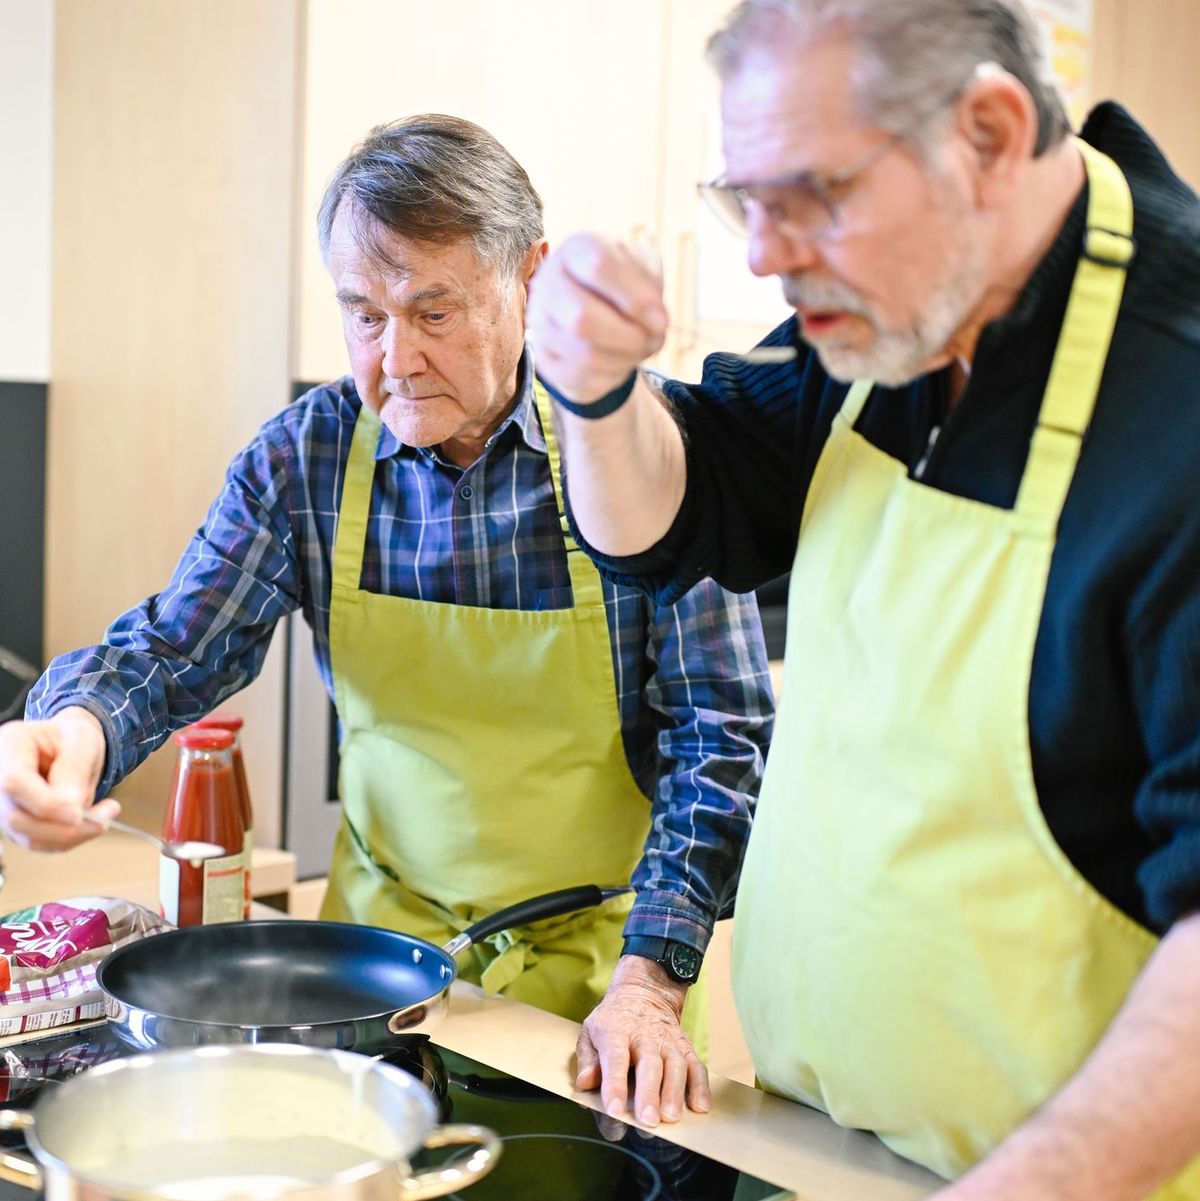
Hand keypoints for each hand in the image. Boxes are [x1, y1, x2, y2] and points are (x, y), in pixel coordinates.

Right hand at [0, 707, 115, 849]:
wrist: (68, 746)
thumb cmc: (72, 738)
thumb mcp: (82, 741)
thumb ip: (74, 771)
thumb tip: (71, 808)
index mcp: (10, 745)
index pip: (14, 782)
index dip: (45, 803)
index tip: (78, 814)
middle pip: (17, 816)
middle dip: (63, 826)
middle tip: (105, 818)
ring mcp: (5, 805)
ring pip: (28, 837)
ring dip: (71, 834)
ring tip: (104, 814)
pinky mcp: (18, 824)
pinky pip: (41, 843)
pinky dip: (69, 838)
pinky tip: (91, 822)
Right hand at [526, 233, 668, 404]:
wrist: (598, 317)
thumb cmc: (624, 289)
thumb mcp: (644, 273)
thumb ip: (651, 288)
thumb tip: (656, 321)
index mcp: (575, 250)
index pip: (598, 267)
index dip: (635, 298)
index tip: (661, 318)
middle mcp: (548, 283)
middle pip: (581, 319)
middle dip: (628, 337)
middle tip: (652, 340)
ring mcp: (540, 323)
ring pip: (584, 354)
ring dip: (625, 357)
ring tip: (640, 348)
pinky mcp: (545, 359)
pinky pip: (581, 377)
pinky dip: (611, 374)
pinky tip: (621, 360)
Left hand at [576, 954, 709, 1127]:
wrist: (644, 991)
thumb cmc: (613, 1021)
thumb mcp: (590, 1032)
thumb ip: (587, 1059)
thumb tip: (586, 1082)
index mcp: (616, 1031)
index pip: (615, 1058)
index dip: (614, 1085)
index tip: (615, 1111)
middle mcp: (645, 1035)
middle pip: (650, 1064)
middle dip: (649, 1094)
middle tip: (648, 1121)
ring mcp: (668, 1040)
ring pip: (676, 1065)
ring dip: (675, 1093)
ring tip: (671, 1118)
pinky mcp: (685, 1046)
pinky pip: (696, 1066)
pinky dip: (700, 1086)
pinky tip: (700, 1107)